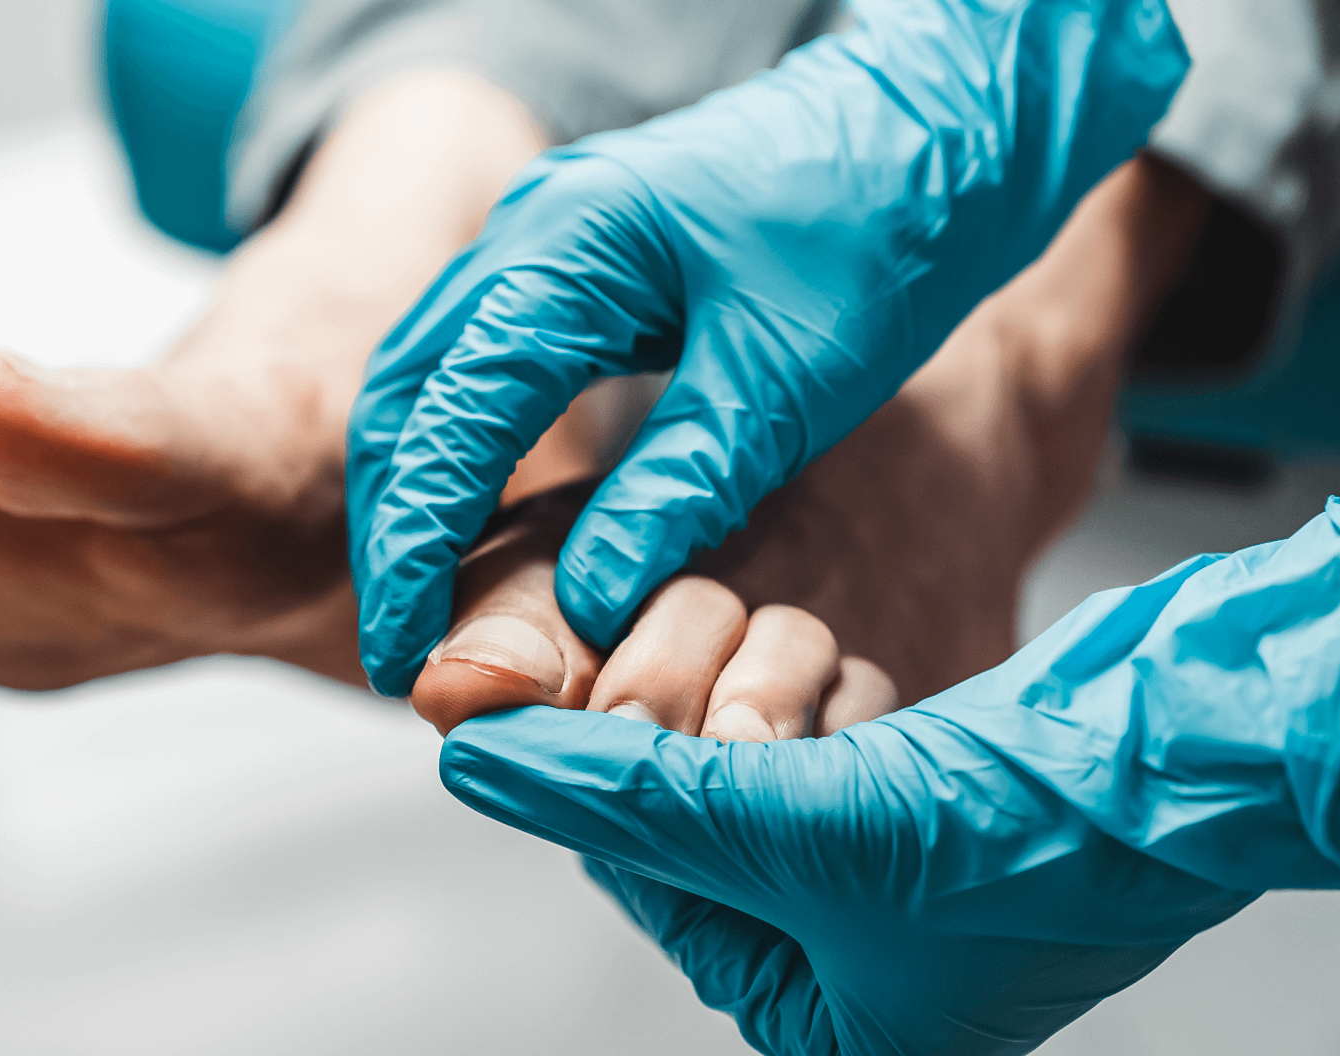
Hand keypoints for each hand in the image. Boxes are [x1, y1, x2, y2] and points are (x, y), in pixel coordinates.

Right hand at [347, 0, 1188, 694]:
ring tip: (429, 597)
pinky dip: (470, 447)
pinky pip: (488, 360)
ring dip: (423, 488)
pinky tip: (488, 516)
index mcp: (570, 248)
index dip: (414, 544)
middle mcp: (534, 231)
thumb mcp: (783, 380)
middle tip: (402, 642)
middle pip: (409, 393)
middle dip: (394, 524)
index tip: (403, 646)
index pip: (450, 416)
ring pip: (436, 376)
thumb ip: (677, 489)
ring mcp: (551, 237)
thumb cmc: (882, 228)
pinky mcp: (584, 262)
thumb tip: (589, 602)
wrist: (945, 124)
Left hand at [438, 498, 1339, 1055]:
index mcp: (855, 1039)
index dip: (623, 817)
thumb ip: (630, 793)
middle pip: (719, 845)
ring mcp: (916, 886)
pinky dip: (831, 703)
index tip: (575, 736)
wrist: (1189, 745)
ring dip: (775, 716)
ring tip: (814, 702)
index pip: (673, 912)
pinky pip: (837, 742)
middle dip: (711, 760)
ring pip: (772, 778)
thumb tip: (491, 763)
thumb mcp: (798, 826)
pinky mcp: (945, 801)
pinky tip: (858, 691)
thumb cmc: (1038, 833)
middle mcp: (884, 974)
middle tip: (697, 701)